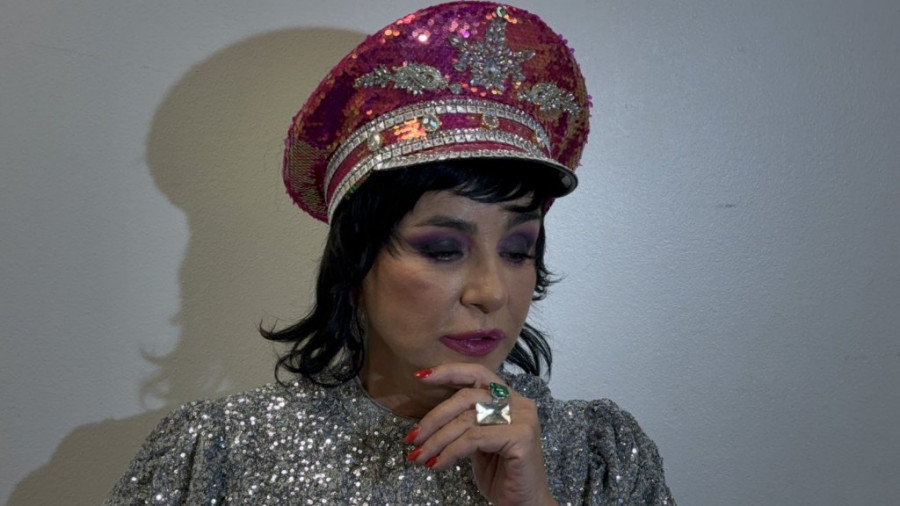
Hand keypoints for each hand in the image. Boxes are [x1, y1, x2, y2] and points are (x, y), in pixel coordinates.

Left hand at [404, 364, 557, 505]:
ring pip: (466, 420)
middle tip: (412, 437)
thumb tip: (427, 417)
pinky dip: (450, 452)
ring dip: (437, 440)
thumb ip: (464, 421)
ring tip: (419, 457)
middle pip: (467, 397)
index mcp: (509, 397)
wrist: (523, 504)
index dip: (449, 372)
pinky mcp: (520, 437)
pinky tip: (438, 465)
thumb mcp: (477, 441)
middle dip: (434, 417)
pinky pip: (473, 439)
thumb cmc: (500, 473)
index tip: (420, 377)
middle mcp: (519, 403)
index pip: (477, 373)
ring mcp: (522, 418)